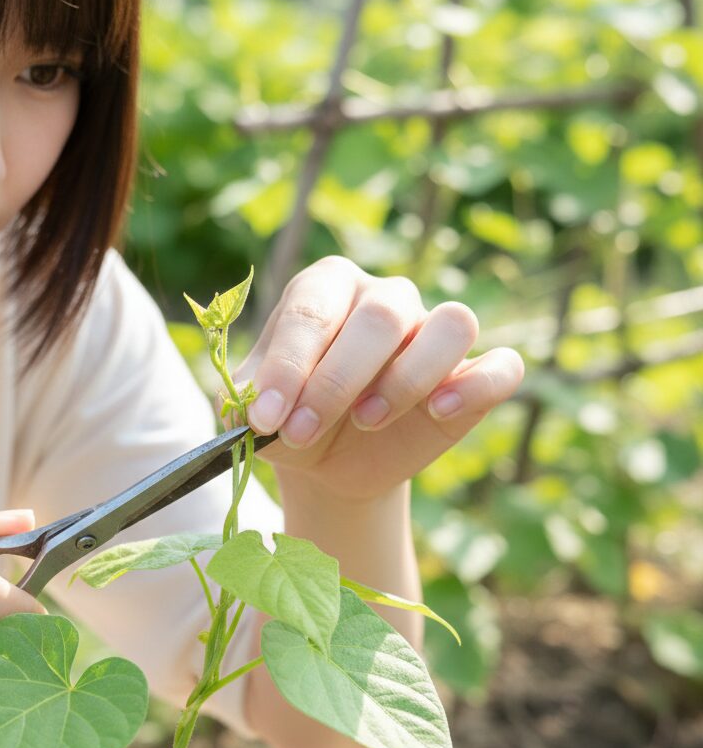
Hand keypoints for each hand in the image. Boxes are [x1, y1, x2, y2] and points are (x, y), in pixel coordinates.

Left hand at [233, 257, 524, 502]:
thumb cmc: (289, 418)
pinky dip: (476, 386)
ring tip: (366, 419)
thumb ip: (244, 400)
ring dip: (407, 377)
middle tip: (301, 432)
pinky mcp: (472, 374)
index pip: (312, 310)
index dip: (289, 366)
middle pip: (380, 316)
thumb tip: (245, 408)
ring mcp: (433, 330)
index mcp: (325, 286)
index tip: (265, 417)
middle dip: (336, 381)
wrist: (327, 461)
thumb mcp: (253, 412)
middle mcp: (384, 297)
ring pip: (451, 324)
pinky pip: (502, 366)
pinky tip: (438, 413)